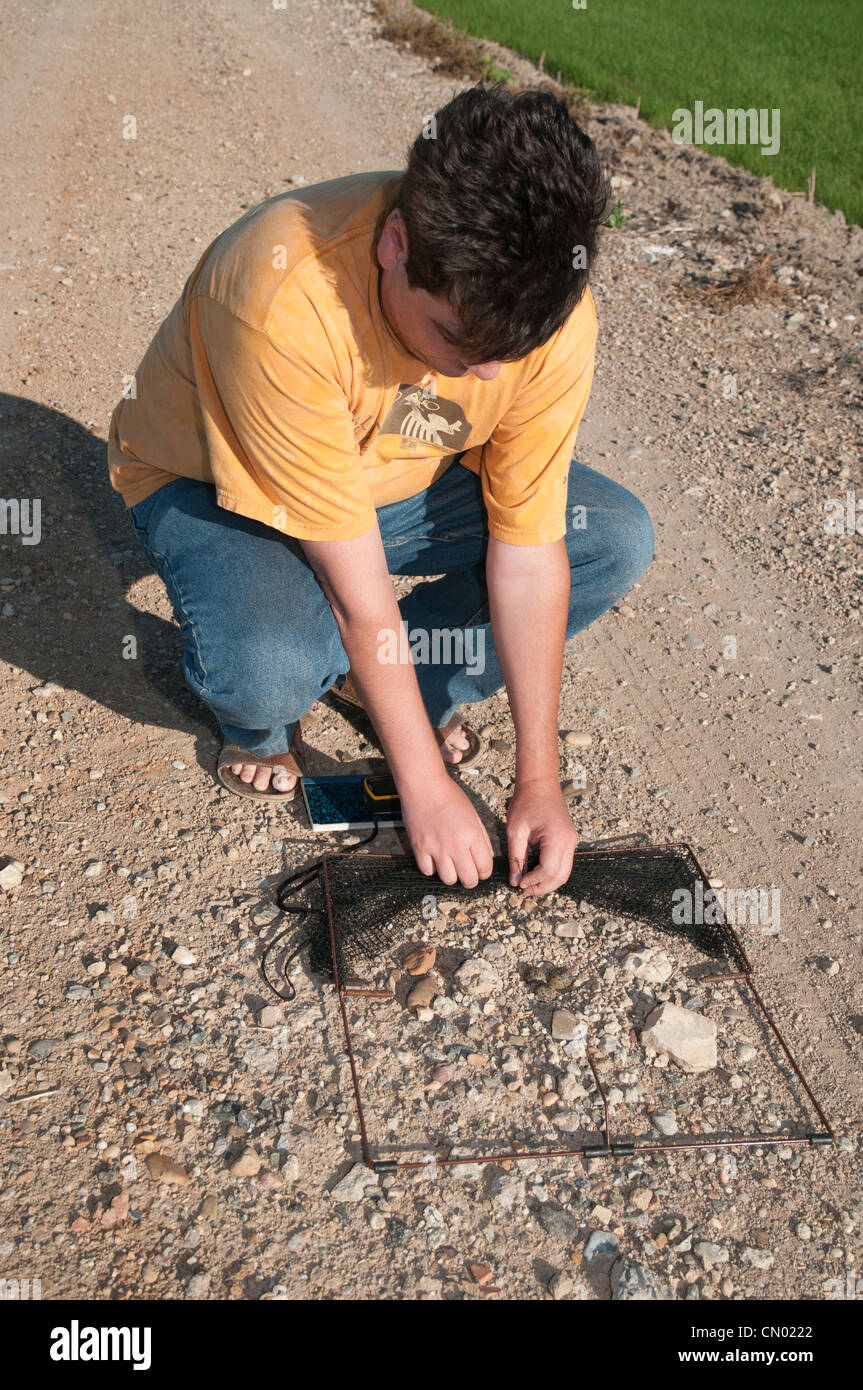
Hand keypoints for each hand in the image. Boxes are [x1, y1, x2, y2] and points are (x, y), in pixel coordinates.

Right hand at [400, 774, 494, 887]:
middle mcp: (455, 844)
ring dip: (452, 875)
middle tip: (468, 872)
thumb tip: (488, 857)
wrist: (424, 785)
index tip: (481, 869)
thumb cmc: (449, 796)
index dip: (485, 871)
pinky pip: (428, 871)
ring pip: (448, 880)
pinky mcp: (419, 848)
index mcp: (472, 835)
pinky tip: (435, 859)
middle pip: (469, 880)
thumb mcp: (473, 815)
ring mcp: (436, 848)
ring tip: (451, 865)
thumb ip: (482, 838)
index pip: (485, 868)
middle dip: (471, 879)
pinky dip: (433, 869)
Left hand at [507, 779, 577, 896]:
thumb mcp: (516, 831)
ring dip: (548, 882)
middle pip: (560, 876)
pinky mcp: (568, 840)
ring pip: (565, 872)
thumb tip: (515, 880)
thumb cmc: (526, 802)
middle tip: (524, 891)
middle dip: (543, 887)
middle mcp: (569, 842)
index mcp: (557, 838)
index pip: (548, 870)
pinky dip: (552, 872)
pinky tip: (536, 874)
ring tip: (529, 886)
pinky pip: (564, 863)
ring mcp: (571, 841)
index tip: (518, 884)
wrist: (540, 783)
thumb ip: (516, 857)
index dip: (534, 881)